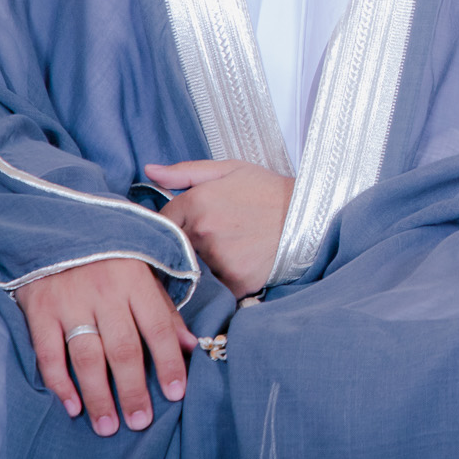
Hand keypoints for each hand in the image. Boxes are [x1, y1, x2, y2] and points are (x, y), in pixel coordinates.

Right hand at [13, 258, 195, 435]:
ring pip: (87, 357)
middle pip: (123, 349)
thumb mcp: (142, 272)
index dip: (169, 363)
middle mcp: (104, 292)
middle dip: (133, 390)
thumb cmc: (108, 256)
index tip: (176, 394)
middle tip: (141, 421)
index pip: (158, 328)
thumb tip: (189, 346)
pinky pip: (49, 354)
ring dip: (99, 396)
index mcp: (136, 280)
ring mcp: (70, 302)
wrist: (55, 226)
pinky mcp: (39, 310)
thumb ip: (164, 310)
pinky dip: (60, 384)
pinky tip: (73, 407)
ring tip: (109, 427)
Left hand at [145, 160, 294, 297]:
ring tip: (225, 252)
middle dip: (184, 246)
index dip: (170, 224)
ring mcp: (217, 259)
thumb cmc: (268, 191)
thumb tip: (149, 171)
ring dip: (201, 265)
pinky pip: (214, 289)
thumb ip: (186, 171)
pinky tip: (236, 267)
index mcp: (196, 202)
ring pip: (193, 269)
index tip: (184, 226)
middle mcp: (202, 232)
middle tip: (208, 240)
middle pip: (174, 247)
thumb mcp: (230, 170)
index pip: (161, 221)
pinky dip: (221, 282)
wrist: (309, 216)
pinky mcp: (234, 282)